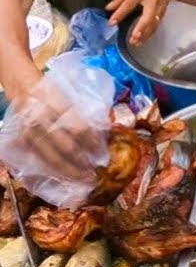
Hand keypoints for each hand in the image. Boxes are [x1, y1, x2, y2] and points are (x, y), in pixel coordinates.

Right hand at [3, 78, 105, 195]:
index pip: (79, 128)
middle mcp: (41, 119)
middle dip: (81, 162)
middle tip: (94, 173)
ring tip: (83, 178)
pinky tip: (63, 176)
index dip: (92, 144)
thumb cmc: (52, 93)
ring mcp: (29, 131)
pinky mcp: (21, 140)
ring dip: (68, 170)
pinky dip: (51, 170)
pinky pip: (37, 159)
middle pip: (65, 147)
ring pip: (49, 157)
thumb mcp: (70, 97)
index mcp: (56, 105)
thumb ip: (83, 116)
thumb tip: (104, 137)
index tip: (102, 154)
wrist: (23, 88)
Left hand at [105, 0, 181, 44]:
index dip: (120, 13)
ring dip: (145, 35)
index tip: (112, 23)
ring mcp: (159, 9)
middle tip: (134, 37)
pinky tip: (141, 41)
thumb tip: (109, 8)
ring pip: (153, 24)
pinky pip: (155, 26)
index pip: (129, 3)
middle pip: (148, 16)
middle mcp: (152, 1)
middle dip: (141, 27)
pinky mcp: (162, 15)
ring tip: (135, 43)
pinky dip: (148, 35)